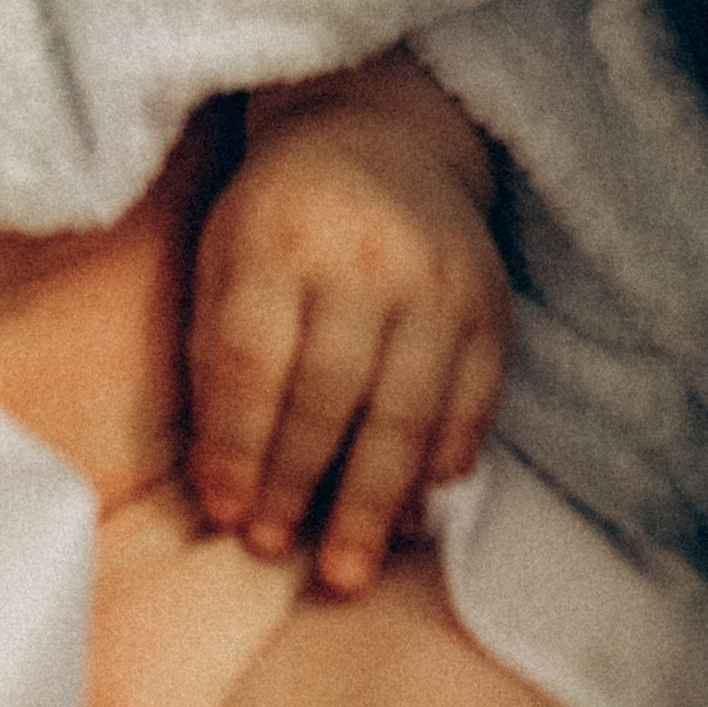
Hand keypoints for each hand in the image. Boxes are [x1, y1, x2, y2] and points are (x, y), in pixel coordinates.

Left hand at [186, 53, 510, 591]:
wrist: (380, 135)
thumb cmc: (279, 214)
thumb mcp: (223, 255)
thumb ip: (215, 356)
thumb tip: (219, 481)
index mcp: (279, 240)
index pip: (255, 365)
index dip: (238, 449)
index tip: (225, 513)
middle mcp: (363, 260)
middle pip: (331, 397)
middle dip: (300, 486)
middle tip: (279, 552)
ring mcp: (438, 284)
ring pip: (406, 414)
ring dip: (373, 502)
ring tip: (347, 570)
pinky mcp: (492, 305)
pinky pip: (473, 403)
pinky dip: (443, 463)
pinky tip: (412, 509)